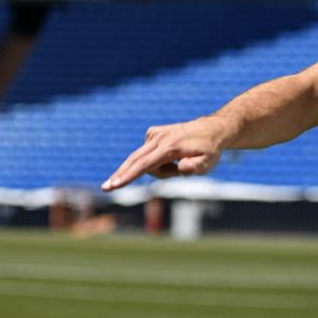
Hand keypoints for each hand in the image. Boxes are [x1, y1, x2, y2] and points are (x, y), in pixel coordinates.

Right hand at [102, 116, 229, 190]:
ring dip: (158, 170)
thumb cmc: (209, 150)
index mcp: (170, 147)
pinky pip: (147, 154)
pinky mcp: (153, 133)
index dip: (128, 176)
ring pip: (143, 160)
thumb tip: (182, 168)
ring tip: (179, 166)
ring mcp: (154, 134)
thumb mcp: (208, 162)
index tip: (115, 184)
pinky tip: (172, 157)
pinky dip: (157, 161)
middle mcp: (159, 138)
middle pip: (134, 161)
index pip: (144, 165)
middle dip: (121, 175)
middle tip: (106, 188)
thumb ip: (195, 167)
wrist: (211, 129)